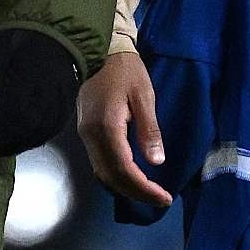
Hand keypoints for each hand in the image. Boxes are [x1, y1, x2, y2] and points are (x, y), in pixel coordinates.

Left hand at [0, 28, 79, 156]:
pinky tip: (19, 144)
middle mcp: (49, 90)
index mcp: (31, 73)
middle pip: (26, 125)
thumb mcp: (2, 44)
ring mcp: (62, 99)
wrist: (60, 31)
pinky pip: (53, 130)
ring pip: (41, 132)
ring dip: (17, 145)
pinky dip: (34, 141)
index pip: (12, 109)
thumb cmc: (25, 35)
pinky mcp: (68, 104)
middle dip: (1, 141)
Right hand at [77, 50, 170, 208]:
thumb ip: (149, 129)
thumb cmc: (126, 70)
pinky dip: (115, 176)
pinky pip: (99, 163)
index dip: (143, 188)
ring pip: (102, 173)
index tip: (164, 197)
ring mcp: (85, 135)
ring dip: (125, 187)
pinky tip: (130, 177)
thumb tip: (156, 161)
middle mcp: (91, 136)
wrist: (100, 51)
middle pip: (111, 177)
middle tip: (160, 199)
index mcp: (107, 127)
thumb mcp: (144, 95)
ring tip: (148, 192)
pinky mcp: (85, 132)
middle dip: (136, 193)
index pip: (124, 169)